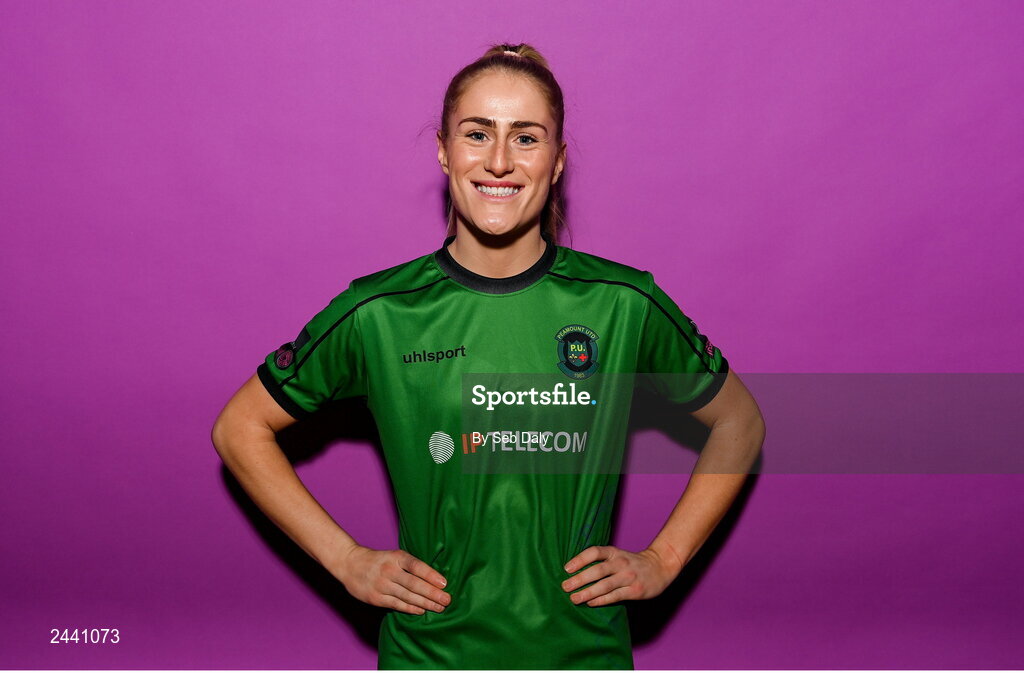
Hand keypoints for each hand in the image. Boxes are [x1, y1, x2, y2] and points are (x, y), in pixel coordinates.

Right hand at [331, 544, 450, 614]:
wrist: (350, 564)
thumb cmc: (379, 560)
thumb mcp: (394, 556)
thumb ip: (410, 565)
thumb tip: (434, 578)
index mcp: (396, 557)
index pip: (416, 566)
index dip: (431, 575)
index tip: (444, 583)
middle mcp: (389, 570)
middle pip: (414, 584)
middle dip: (432, 593)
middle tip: (447, 600)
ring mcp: (382, 585)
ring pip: (407, 596)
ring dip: (425, 603)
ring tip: (439, 607)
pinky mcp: (376, 598)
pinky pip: (397, 605)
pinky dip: (410, 608)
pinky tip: (422, 610)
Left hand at [561, 545, 680, 606]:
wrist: (660, 567)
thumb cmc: (632, 563)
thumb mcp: (618, 555)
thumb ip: (601, 561)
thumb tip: (575, 572)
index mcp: (615, 552)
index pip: (595, 552)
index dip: (580, 559)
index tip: (566, 568)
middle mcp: (621, 563)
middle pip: (598, 570)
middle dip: (580, 579)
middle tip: (565, 586)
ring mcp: (629, 577)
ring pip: (605, 585)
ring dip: (587, 593)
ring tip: (574, 598)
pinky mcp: (635, 591)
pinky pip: (615, 596)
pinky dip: (601, 600)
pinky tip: (590, 603)